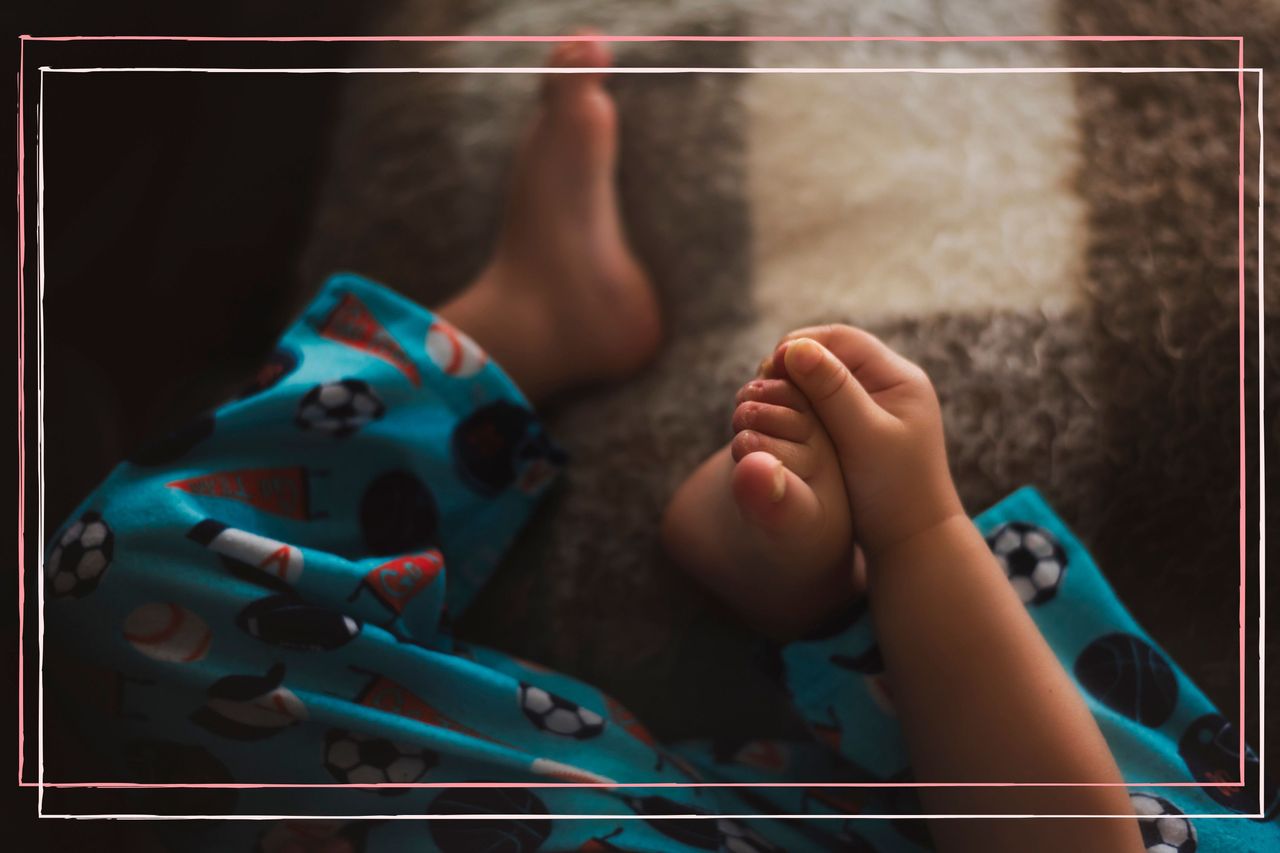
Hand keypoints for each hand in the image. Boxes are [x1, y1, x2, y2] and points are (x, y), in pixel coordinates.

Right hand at [761, 324, 963, 560]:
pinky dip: (800, 406)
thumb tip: (796, 349)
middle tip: (761, 384)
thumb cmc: (894, 492)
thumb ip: (832, 392)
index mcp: (899, 379)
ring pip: (824, 379)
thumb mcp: (863, 437)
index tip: (767, 367)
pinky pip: (823, 404)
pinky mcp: (861, 429)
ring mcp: (875, 407)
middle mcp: (889, 386)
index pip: (842, 338)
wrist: (913, 542)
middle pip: (831, 354)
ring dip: (793, 385)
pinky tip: (782, 421)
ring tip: (766, 402)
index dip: (802, 345)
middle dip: (793, 364)